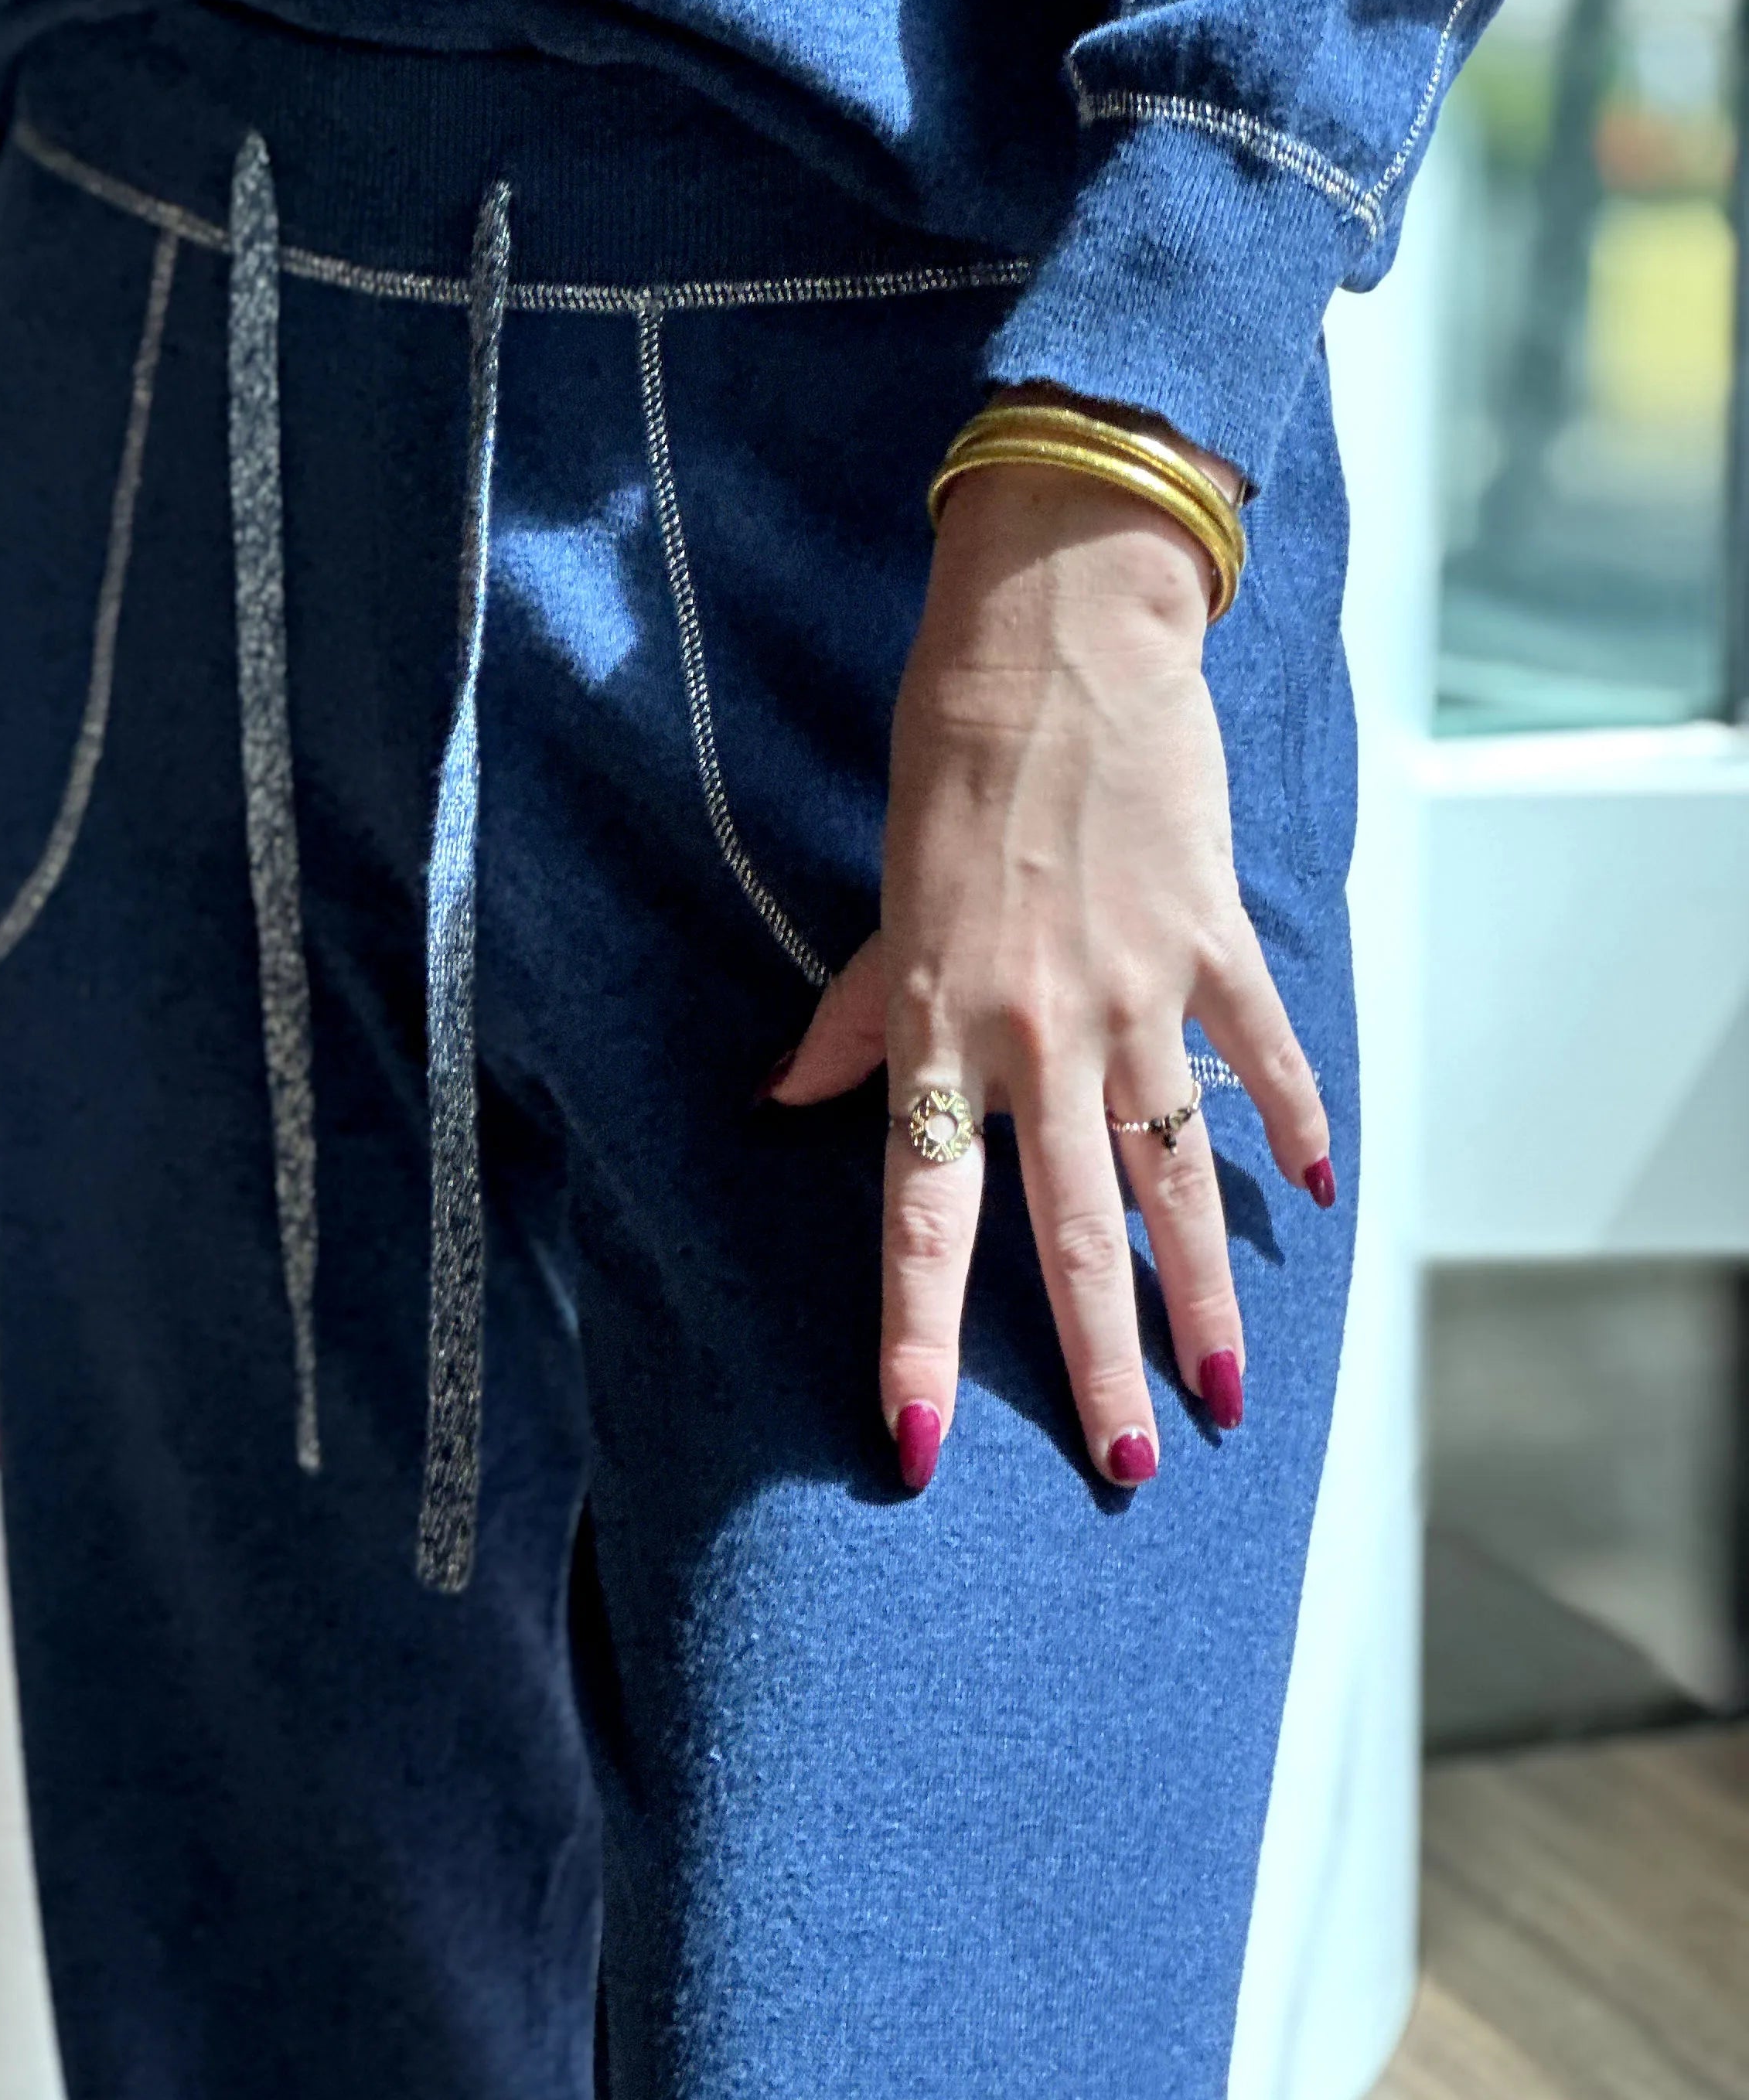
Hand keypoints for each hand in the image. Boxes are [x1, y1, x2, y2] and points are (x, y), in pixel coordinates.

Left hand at [765, 409, 1331, 1491]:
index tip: (912, 1442)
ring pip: (1175, 1174)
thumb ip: (855, 1014)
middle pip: (1071, 1228)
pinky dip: (1294, 1121)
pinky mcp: (1213, 938)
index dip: (912, 1333)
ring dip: (1203, 1294)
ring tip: (1226, 1394)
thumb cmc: (953, 750)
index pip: (920, 1213)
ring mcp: (1137, 988)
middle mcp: (1039, 1027)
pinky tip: (1314, 1197)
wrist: (1058, 631)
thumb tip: (785, 1099)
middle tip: (1128, 1469)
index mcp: (940, 1022)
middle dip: (1098, 1362)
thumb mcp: (885, 893)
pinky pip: (1262, 1052)